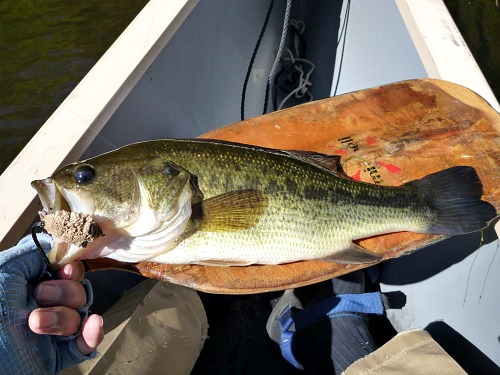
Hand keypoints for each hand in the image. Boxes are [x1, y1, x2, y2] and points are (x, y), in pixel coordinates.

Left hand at [0, 234, 102, 373]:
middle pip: (76, 289)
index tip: (63, 270)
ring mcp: (49, 331)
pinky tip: (92, 326)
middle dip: (65, 292)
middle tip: (40, 298)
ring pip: (80, 314)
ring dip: (65, 318)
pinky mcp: (56, 355)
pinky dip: (92, 335)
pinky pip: (85, 343)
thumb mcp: (2, 274)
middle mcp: (38, 305)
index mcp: (24, 285)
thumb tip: (56, 248)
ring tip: (37, 326)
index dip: (68, 267)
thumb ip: (30, 255)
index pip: (60, 269)